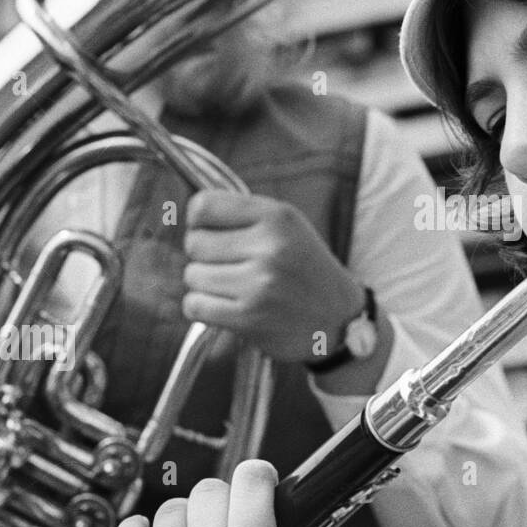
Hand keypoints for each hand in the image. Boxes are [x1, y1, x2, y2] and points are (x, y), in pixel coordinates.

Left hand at [182, 191, 365, 362]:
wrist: (338, 319)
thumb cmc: (303, 269)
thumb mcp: (286, 227)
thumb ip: (241, 216)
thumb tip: (188, 218)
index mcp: (277, 217)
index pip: (203, 206)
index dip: (198, 221)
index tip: (209, 231)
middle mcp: (269, 247)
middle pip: (194, 243)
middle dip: (203, 256)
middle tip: (229, 266)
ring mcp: (259, 284)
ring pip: (192, 275)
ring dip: (204, 284)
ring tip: (233, 288)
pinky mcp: (248, 317)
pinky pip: (194, 305)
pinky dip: (202, 308)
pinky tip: (224, 307)